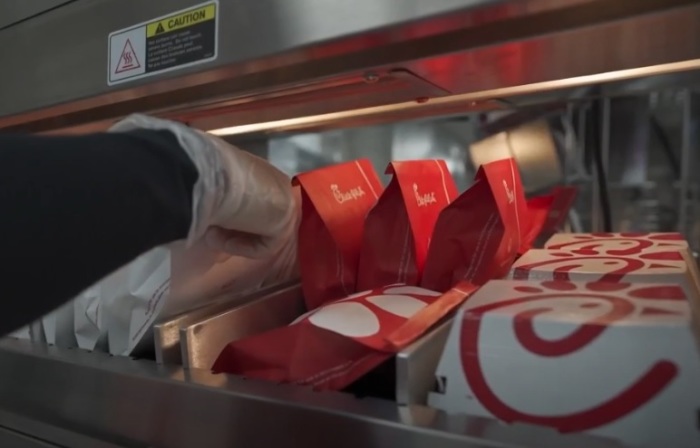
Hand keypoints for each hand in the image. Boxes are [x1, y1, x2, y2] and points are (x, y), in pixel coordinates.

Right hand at [110, 114, 298, 258]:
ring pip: (260, 233)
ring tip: (208, 231)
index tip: (208, 227)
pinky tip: (218, 235)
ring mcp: (284, 200)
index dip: (231, 218)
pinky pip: (264, 246)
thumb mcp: (202, 181)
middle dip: (234, 230)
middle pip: (260, 218)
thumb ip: (209, 192)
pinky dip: (239, 246)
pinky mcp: (286, 220)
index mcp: (257, 169)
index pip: (252, 200)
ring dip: (231, 237)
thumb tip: (188, 202)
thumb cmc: (192, 172)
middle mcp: (274, 182)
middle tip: (207, 233)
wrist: (199, 172)